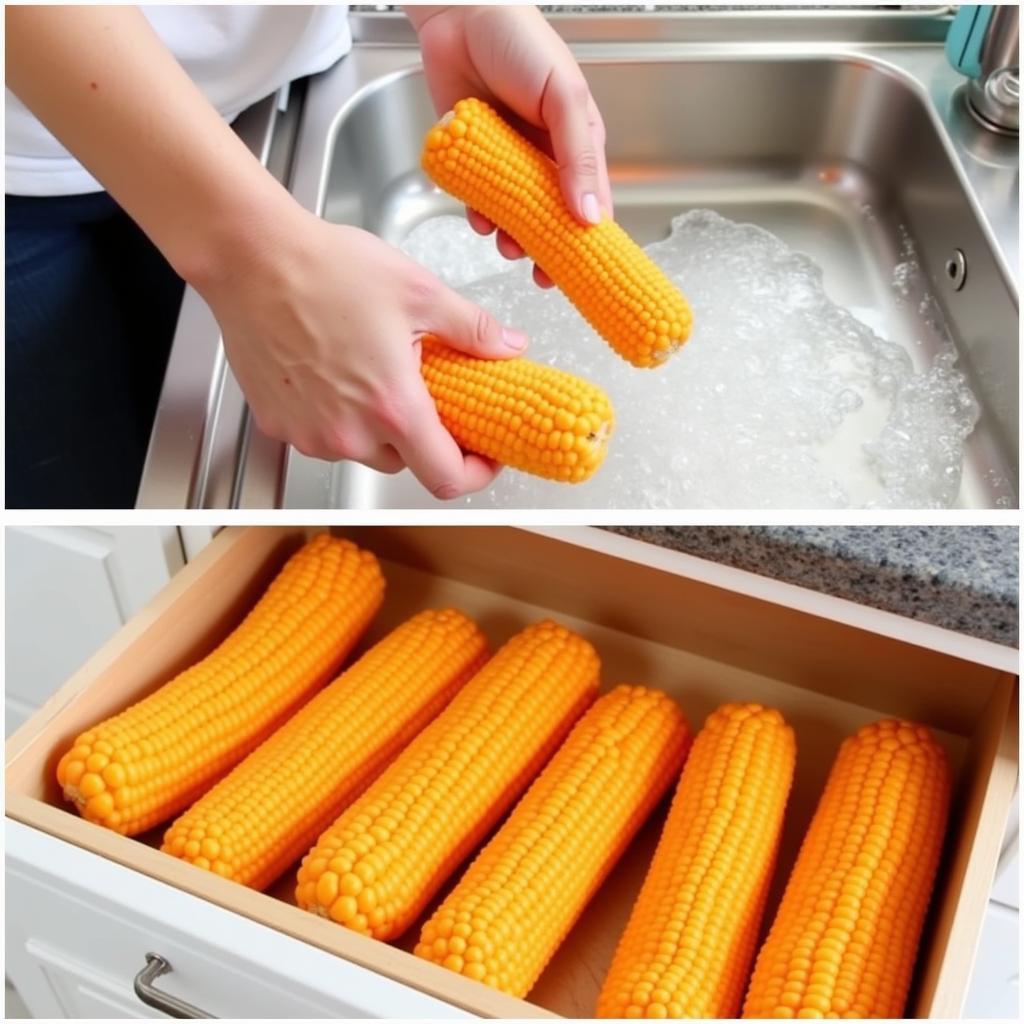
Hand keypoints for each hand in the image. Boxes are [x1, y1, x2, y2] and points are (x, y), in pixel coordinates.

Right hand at [197, 205, 527, 497]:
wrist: (251, 256)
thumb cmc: (325, 268)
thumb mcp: (419, 292)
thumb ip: (472, 329)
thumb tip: (508, 346)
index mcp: (393, 408)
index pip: (447, 479)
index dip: (475, 473)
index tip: (484, 456)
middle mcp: (349, 434)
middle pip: (406, 462)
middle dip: (424, 436)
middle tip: (427, 391)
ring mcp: (310, 435)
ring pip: (363, 451)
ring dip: (379, 426)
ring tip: (375, 373)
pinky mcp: (280, 425)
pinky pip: (324, 436)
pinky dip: (339, 416)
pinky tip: (337, 373)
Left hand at [408, 5, 611, 287]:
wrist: (459, 15)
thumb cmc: (520, 43)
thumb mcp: (564, 99)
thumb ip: (579, 158)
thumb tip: (591, 216)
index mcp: (578, 145)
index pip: (593, 204)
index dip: (591, 242)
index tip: (588, 275)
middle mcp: (545, 158)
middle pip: (552, 220)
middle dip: (547, 250)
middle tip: (541, 276)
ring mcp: (510, 162)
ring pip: (515, 216)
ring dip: (511, 237)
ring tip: (505, 246)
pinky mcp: (475, 160)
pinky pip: (479, 200)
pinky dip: (479, 214)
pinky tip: (478, 218)